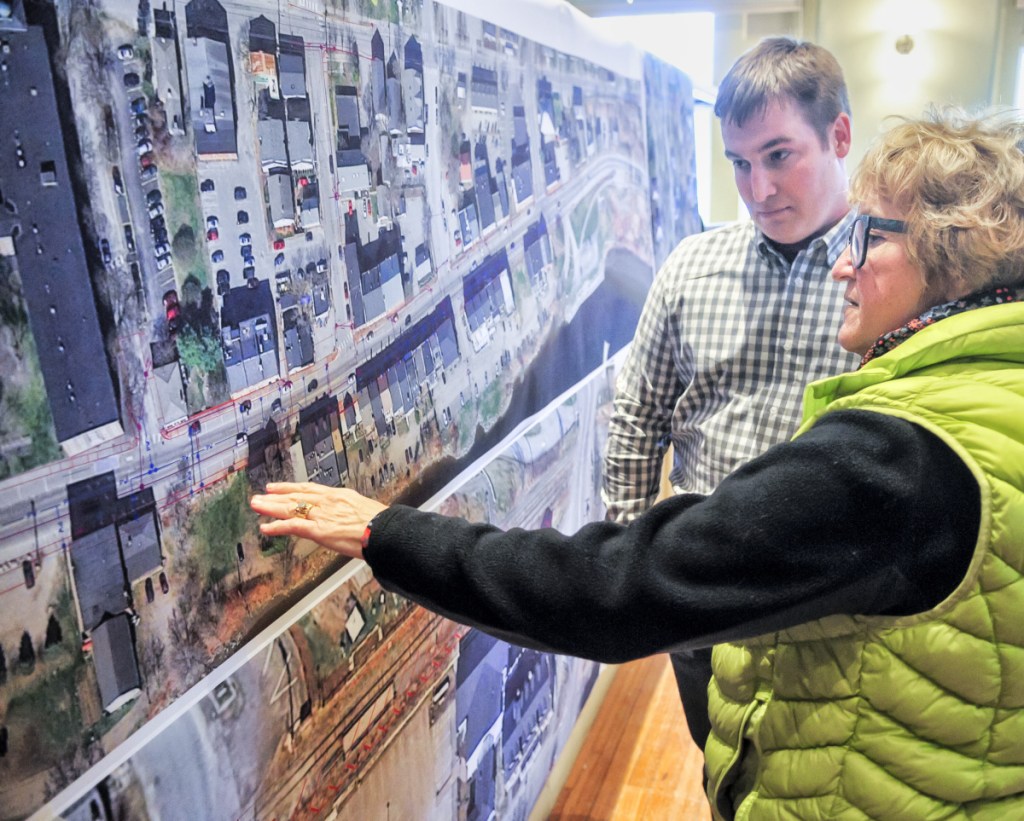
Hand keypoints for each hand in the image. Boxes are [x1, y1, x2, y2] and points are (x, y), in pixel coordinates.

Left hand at [249, 482, 387, 560]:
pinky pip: (293, 527)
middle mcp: (328, 502)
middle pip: (296, 496)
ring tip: (256, 505)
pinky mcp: (319, 530)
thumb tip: (352, 518)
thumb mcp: (365, 511)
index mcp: (340, 496)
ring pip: (291, 508)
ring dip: (271, 507)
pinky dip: (277, 527)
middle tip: (259, 495)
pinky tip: (265, 528)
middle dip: (276, 496)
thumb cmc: (382, 525)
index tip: (278, 487)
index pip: (310, 489)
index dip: (292, 488)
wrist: (386, 531)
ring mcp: (322, 515)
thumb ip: (352, 513)